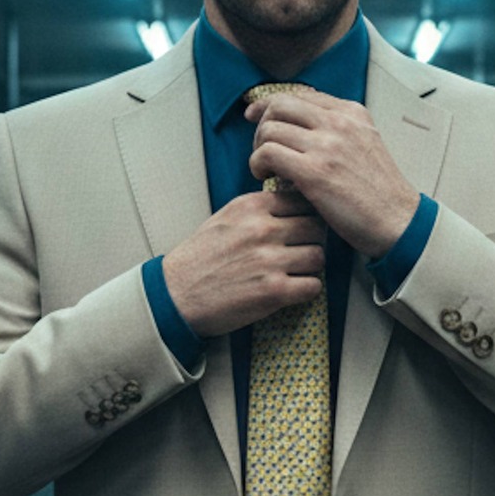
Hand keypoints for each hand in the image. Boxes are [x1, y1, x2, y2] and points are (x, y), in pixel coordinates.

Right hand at [163, 189, 325, 337]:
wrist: (176, 295)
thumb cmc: (199, 259)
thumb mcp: (225, 218)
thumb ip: (258, 210)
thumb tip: (291, 205)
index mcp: (251, 207)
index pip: (302, 200)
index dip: (306, 216)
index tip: (301, 228)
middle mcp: (262, 230)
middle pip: (316, 227)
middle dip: (313, 240)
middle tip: (302, 252)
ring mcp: (269, 260)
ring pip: (318, 256)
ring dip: (311, 267)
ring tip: (295, 273)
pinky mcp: (273, 291)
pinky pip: (313, 286)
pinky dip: (307, 290)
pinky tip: (293, 290)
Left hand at [245, 89, 419, 257]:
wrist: (397, 220)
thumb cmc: (377, 192)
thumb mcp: (364, 144)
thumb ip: (337, 130)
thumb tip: (298, 124)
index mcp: (351, 112)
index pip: (298, 94)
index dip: (269, 105)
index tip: (256, 117)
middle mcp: (339, 122)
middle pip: (278, 105)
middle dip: (261, 125)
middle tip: (262, 150)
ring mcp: (327, 146)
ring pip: (269, 129)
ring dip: (258, 149)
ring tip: (265, 169)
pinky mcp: (314, 172)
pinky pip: (267, 154)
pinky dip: (257, 165)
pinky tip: (265, 179)